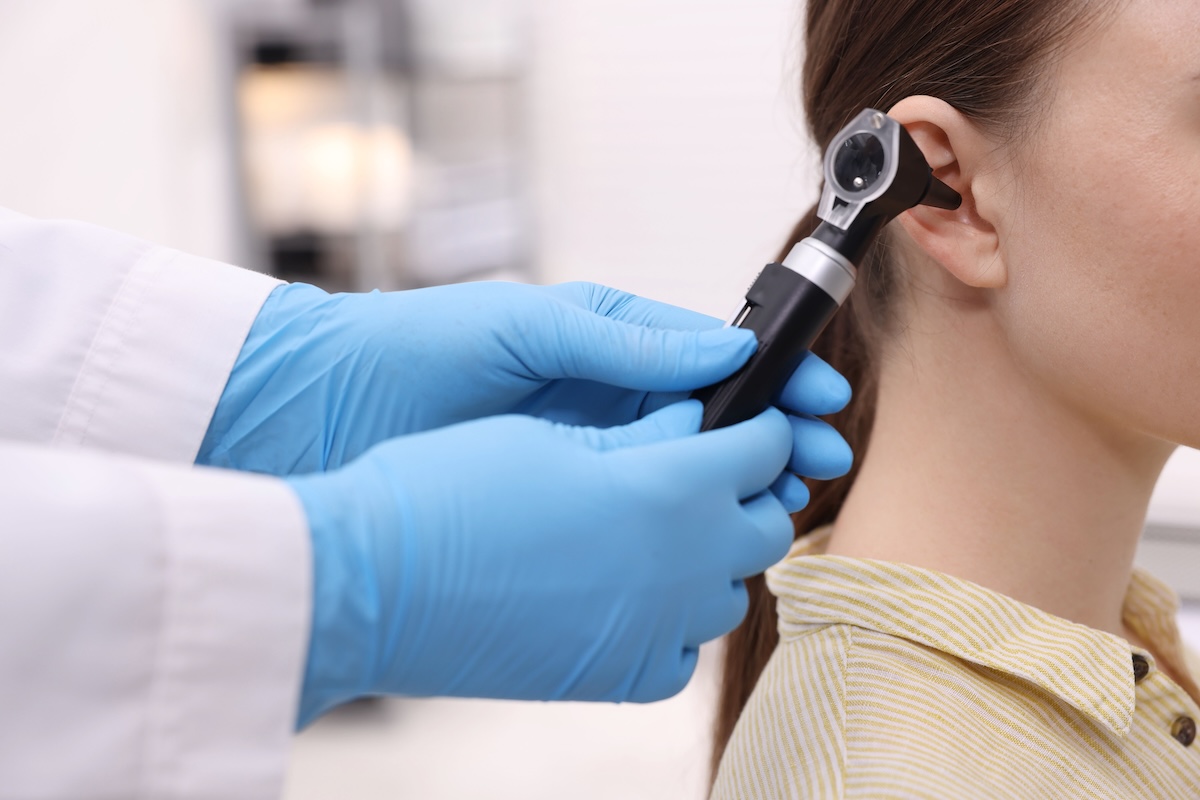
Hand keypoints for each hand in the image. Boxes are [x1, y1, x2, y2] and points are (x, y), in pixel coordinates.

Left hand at [197, 281, 852, 492]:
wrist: (321, 414)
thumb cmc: (412, 349)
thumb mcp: (521, 326)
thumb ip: (618, 340)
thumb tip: (718, 353)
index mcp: (604, 342)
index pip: (712, 360)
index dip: (772, 379)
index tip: (820, 399)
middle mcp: (603, 398)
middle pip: (713, 419)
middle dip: (773, 436)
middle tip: (819, 462)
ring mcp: (583, 453)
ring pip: (681, 470)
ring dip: (737, 483)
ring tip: (782, 503)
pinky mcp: (557, 501)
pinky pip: (631, 511)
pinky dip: (675, 522)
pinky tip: (706, 539)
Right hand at [288, 402, 796, 724]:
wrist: (370, 584)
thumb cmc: (447, 490)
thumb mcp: (552, 438)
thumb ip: (641, 435)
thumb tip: (693, 427)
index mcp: (667, 490)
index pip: (763, 449)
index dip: (760, 425)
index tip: (748, 418)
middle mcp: (679, 568)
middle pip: (764, 526)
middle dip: (749, 489)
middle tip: (709, 468)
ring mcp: (653, 632)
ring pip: (728, 592)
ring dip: (714, 555)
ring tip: (663, 530)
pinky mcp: (617, 678)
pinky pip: (682, 652)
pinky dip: (674, 621)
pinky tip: (631, 593)